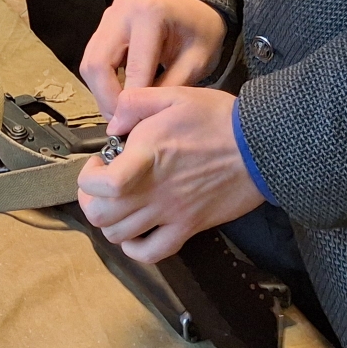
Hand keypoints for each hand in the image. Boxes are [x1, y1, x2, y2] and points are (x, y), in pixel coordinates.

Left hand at [77, 87, 262, 261]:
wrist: (259, 145)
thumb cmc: (217, 118)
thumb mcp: (172, 95)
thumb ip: (133, 104)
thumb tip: (112, 124)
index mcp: (147, 156)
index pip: (102, 185)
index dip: (88, 178)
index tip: (98, 163)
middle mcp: (154, 191)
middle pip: (102, 216)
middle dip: (92, 200)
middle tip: (102, 184)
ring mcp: (171, 213)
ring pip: (120, 236)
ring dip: (110, 221)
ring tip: (119, 203)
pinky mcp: (189, 227)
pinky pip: (152, 253)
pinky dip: (135, 248)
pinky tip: (136, 232)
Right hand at [79, 0, 229, 116]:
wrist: (196, 9)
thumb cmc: (201, 33)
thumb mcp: (196, 63)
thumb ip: (168, 88)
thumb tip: (142, 117)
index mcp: (149, 14)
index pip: (133, 68)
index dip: (132, 102)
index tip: (137, 126)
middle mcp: (121, 11)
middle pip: (97, 64)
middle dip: (108, 99)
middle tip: (123, 122)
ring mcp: (109, 16)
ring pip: (90, 63)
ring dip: (102, 92)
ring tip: (122, 113)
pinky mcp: (104, 25)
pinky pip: (94, 58)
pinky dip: (103, 82)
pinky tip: (119, 95)